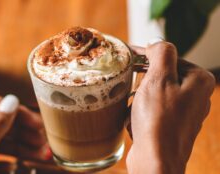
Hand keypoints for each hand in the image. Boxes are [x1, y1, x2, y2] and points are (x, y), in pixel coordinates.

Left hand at [0, 95, 49, 173]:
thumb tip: (12, 100)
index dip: (21, 114)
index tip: (39, 126)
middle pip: (2, 124)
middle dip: (25, 134)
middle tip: (43, 145)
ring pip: (0, 140)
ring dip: (22, 147)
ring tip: (40, 156)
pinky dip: (8, 159)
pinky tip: (17, 167)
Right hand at [126, 41, 214, 173]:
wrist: (156, 161)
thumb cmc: (158, 121)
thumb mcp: (158, 79)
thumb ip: (161, 53)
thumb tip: (157, 42)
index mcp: (198, 80)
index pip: (169, 56)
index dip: (146, 54)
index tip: (128, 54)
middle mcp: (196, 95)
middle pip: (162, 75)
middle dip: (142, 79)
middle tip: (127, 81)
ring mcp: (185, 111)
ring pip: (156, 91)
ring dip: (139, 95)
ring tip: (131, 105)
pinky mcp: (173, 124)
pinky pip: (154, 108)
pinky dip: (142, 109)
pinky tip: (134, 118)